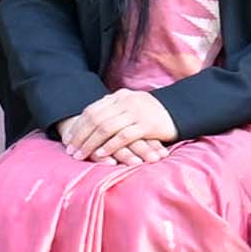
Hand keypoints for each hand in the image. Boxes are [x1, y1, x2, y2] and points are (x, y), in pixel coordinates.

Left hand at [64, 88, 178, 168]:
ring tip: (81, 156)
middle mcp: (126, 101)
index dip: (78, 127)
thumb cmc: (152, 113)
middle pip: (95, 119)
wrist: (181, 111)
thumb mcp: (131, 105)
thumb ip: (113, 108)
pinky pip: (122, 136)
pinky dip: (109, 146)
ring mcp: (137, 112)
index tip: (68, 141)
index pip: (91, 110)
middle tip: (70, 151)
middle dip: (80, 137)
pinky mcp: (146, 124)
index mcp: (120, 96)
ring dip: (90, 144)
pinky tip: (101, 154)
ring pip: (105, 128)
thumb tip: (91, 117)